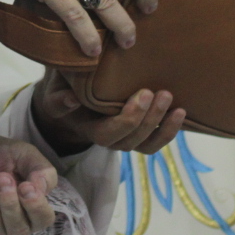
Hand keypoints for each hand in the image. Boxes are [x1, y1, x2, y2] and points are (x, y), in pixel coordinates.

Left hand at [0, 134, 57, 234]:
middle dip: (9, 205)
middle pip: (19, 231)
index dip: (36, 207)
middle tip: (0, 178)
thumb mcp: (23, 154)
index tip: (25, 186)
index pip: (43, 220)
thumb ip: (41, 169)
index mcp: (29, 210)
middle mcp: (11, 227)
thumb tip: (42, 189)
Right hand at [31, 67, 184, 154]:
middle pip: (131, 140)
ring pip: (146, 144)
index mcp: (88, 130)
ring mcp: (126, 138)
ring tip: (175, 105)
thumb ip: (58, 97)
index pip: (109, 134)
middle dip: (148, 118)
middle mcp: (109, 140)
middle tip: (159, 92)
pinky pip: (156, 141)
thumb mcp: (53, 92)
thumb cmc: (63, 89)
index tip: (143, 93)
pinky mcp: (139, 133)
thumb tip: (72, 99)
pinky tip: (180, 112)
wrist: (71, 95)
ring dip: (162, 126)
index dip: (129, 119)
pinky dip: (170, 130)